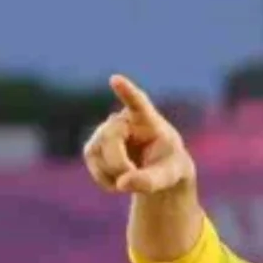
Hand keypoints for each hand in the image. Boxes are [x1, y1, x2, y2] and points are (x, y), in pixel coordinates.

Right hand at [83, 74, 195, 194]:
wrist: (157, 172)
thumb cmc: (169, 167)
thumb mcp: (169, 176)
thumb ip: (151, 181)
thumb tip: (122, 183)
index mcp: (148, 119)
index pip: (138, 103)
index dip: (127, 92)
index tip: (116, 80)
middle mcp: (123, 119)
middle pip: (110, 138)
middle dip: (119, 164)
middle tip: (132, 180)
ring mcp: (105, 131)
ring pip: (97, 152)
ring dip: (114, 174)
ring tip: (134, 177)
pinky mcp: (94, 147)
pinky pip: (93, 164)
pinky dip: (106, 180)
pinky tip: (120, 182)